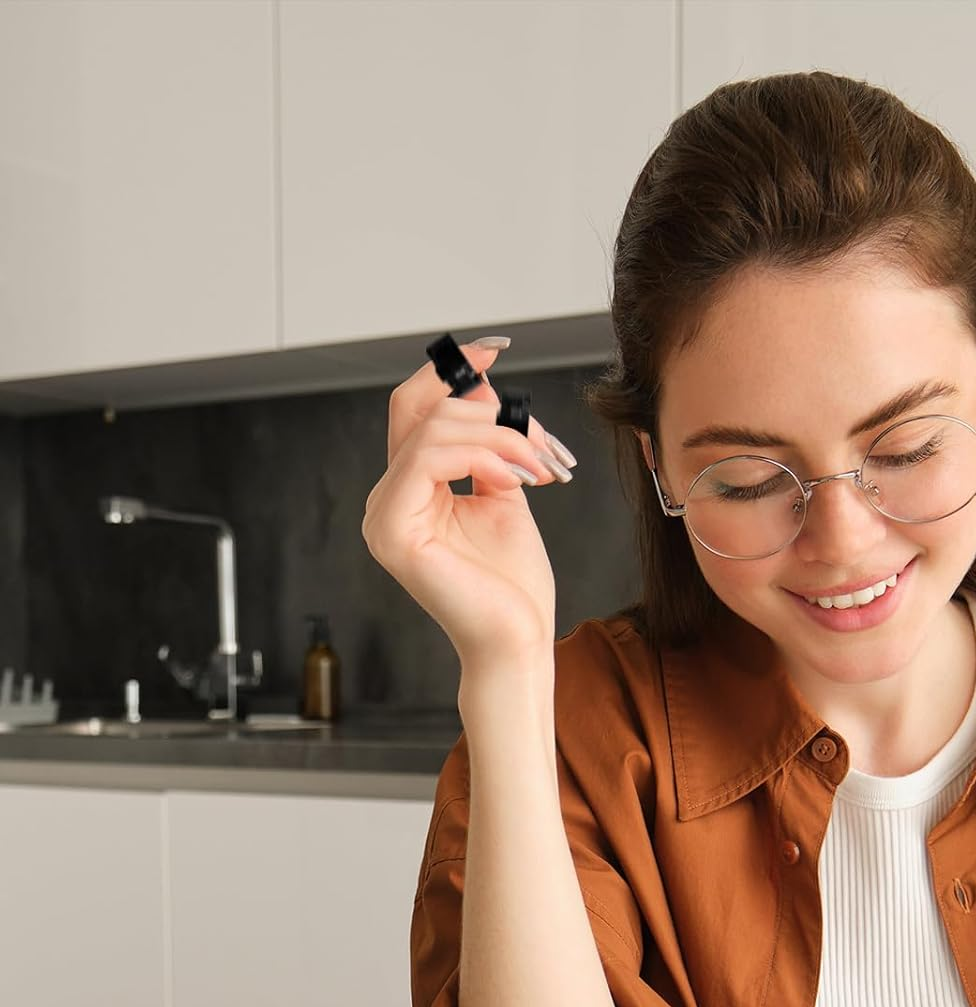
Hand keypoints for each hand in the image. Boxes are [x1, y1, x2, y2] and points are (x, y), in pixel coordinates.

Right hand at [362, 339, 576, 673]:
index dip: (452, 370)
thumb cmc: (514, 586)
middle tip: (546, 446)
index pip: (415, 409)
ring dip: (501, 437)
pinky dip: (484, 456)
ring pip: (432, 430)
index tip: (495, 349)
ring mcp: (383, 516)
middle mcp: (387, 500)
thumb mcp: (506, 493)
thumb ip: (491, 443)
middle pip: (424, 411)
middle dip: (495, 414)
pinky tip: (520, 480)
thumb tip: (483, 385)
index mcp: (409, 491)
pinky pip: (429, 458)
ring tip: (543, 470)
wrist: (519, 641)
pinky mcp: (392, 531)